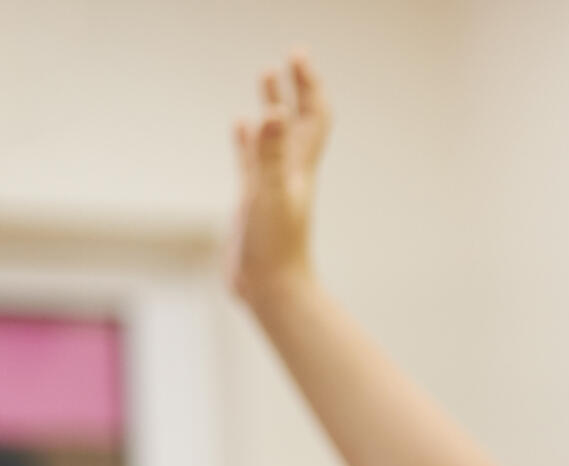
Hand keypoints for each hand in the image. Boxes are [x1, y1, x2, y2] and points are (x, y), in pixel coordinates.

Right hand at [226, 53, 331, 305]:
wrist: (272, 290)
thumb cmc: (276, 248)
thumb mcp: (270, 194)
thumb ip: (271, 154)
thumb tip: (273, 113)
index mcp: (298, 167)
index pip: (311, 115)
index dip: (307, 84)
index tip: (296, 55)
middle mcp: (289, 172)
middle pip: (295, 119)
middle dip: (294, 87)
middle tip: (289, 56)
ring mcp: (270, 184)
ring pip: (272, 135)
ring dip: (271, 106)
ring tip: (264, 77)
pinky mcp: (253, 198)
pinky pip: (251, 159)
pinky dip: (247, 139)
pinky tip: (241, 126)